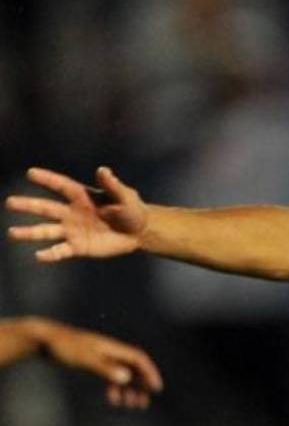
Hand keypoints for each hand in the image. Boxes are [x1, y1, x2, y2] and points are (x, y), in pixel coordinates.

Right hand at [6, 166, 148, 261]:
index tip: (31, 173)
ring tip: (12, 233)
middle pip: (46, 208)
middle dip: (28, 205)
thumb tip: (103, 170)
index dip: (47, 179)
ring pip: (47, 231)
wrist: (139, 232)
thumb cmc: (132, 210)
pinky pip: (61, 251)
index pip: (61, 186)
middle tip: (9, 202)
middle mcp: (72, 213)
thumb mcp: (125, 196)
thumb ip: (113, 185)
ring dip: (30, 232)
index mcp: (82, 196)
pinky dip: (50, 254)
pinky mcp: (79, 247)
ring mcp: (73, 230)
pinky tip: (38, 256)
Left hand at [35, 318, 163, 408]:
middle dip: (141, 386)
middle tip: (143, 404)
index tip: (156, 390)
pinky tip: (113, 400)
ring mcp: (102, 356)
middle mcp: (111, 351)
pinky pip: (111, 375)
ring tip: (130, 406)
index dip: (150, 373)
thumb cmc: (64, 347)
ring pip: (123, 374)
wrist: (42, 339)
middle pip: (134, 368)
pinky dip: (115, 388)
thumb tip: (127, 378)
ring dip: (129, 390)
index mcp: (113, 348)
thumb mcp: (85, 359)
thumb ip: (106, 368)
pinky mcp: (92, 361)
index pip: (139, 359)